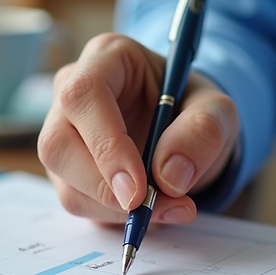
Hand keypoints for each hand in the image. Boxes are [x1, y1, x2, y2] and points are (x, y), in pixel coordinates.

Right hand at [37, 33, 238, 224]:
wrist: (182, 130)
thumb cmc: (192, 108)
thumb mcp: (218, 111)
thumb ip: (204, 132)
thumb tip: (170, 176)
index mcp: (106, 58)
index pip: (84, 95)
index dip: (105, 145)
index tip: (139, 188)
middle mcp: (70, 92)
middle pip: (57, 144)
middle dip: (103, 187)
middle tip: (150, 209)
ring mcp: (61, 133)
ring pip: (65, 182)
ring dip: (113, 208)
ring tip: (165, 207)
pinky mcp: (65, 170)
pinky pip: (76, 202)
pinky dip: (113, 216)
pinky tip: (148, 208)